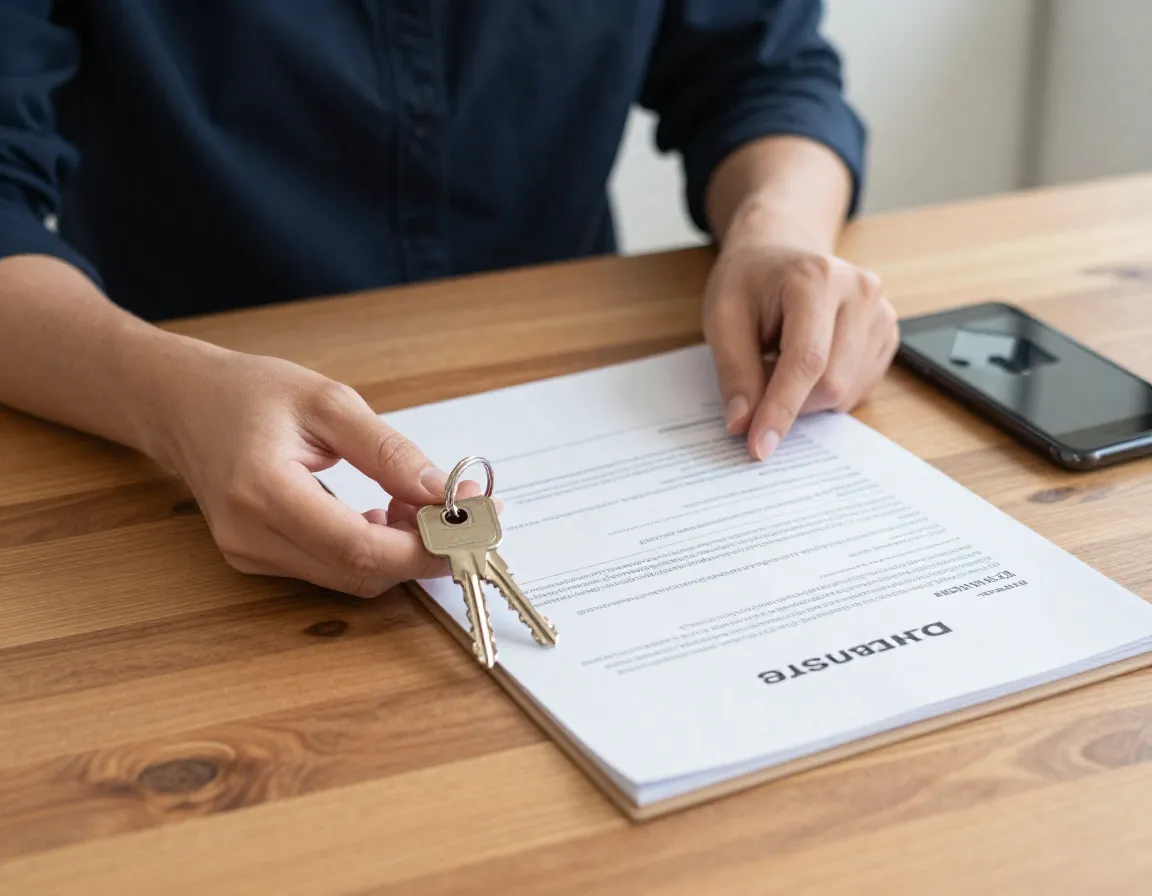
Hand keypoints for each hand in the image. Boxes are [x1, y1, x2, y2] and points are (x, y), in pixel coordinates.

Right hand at [150, 345, 481, 596]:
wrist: (180, 404)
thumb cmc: (248, 393)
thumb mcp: (328, 402)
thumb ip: (388, 450)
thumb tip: (442, 491)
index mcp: (262, 491)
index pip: (359, 548)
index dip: (425, 546)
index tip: (473, 521)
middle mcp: (251, 536)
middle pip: (360, 572)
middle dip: (423, 548)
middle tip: (458, 506)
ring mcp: (250, 555)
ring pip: (351, 578)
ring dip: (399, 549)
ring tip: (413, 500)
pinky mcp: (257, 560)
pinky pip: (331, 569)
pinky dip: (371, 549)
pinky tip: (382, 512)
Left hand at [703, 238, 897, 459]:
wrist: (777, 254)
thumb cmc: (748, 282)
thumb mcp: (723, 319)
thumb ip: (734, 372)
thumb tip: (742, 423)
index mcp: (817, 278)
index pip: (806, 361)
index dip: (781, 409)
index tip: (759, 447)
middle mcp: (860, 291)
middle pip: (832, 383)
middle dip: (790, 403)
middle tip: (756, 386)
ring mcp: (880, 312)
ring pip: (847, 392)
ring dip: (806, 398)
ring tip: (780, 360)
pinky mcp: (886, 333)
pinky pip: (858, 388)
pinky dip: (825, 391)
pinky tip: (807, 363)